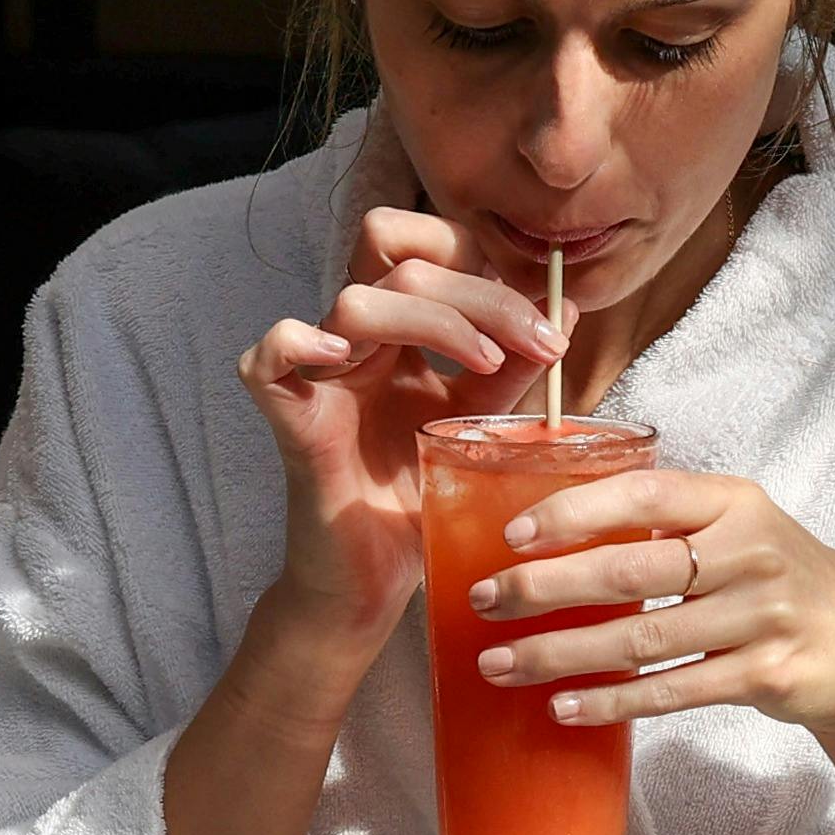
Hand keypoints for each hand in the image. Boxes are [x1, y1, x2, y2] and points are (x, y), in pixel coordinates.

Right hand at [232, 206, 565, 650]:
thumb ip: (516, 370)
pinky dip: (299, 343)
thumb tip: (565, 310)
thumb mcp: (484, 428)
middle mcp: (359, 345)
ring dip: (435, 318)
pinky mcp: (291, 418)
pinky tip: (346, 360)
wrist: (374, 584)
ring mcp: (321, 377)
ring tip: (487, 365)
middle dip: (483, 294)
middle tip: (538, 342)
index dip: (485, 264)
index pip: (426, 250)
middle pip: (401, 264)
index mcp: (401, 337)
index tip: (547, 323)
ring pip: (355, 300)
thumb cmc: (420, 507)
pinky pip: (268, 355)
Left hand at [465, 466, 834, 753]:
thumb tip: (549, 526)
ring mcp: (760, 618)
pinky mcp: (765, 676)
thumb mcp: (737, 526)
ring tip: (500, 664)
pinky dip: (613, 703)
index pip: (644, 493)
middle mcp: (750, 554)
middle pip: (630, 572)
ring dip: (561, 654)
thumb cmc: (775, 578)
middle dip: (545, 588)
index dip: (574, 510)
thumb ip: (666, 519)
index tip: (513, 533)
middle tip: (484, 600)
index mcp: (735, 502)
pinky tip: (563, 707)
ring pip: (642, 641)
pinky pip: (672, 692)